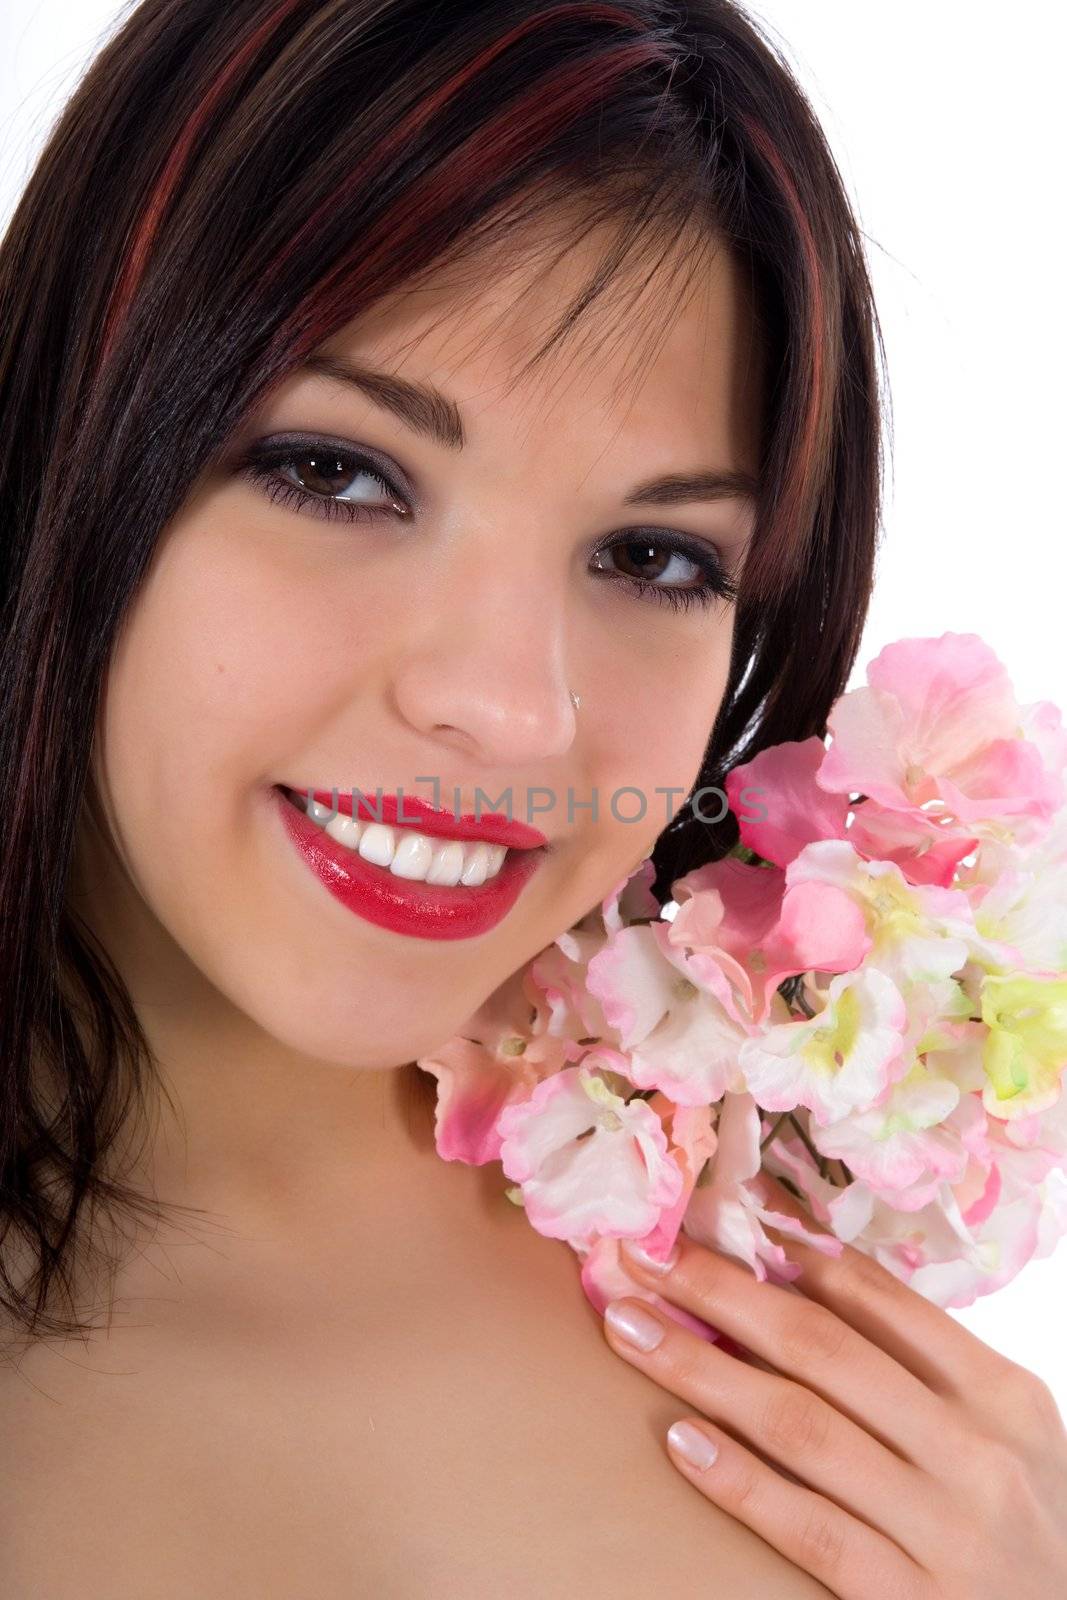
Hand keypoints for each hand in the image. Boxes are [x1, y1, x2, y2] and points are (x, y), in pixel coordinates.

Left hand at [601, 1178, 1066, 1598]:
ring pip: (801, 1426)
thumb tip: (795, 1270)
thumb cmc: (1018, 1528)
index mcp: (1000, 1394)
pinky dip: (741, 1480)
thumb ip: (916, 1366)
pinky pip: (810, 1530)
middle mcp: (976, 1453)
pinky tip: (680, 1441)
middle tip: (642, 1254)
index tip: (706, 1216)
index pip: (877, 1298)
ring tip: (630, 1328)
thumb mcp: (996, 1438)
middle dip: (720, 1291)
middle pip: (822, 1347)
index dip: (781, 1248)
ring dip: (701, 1368)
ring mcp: (947, 1532)